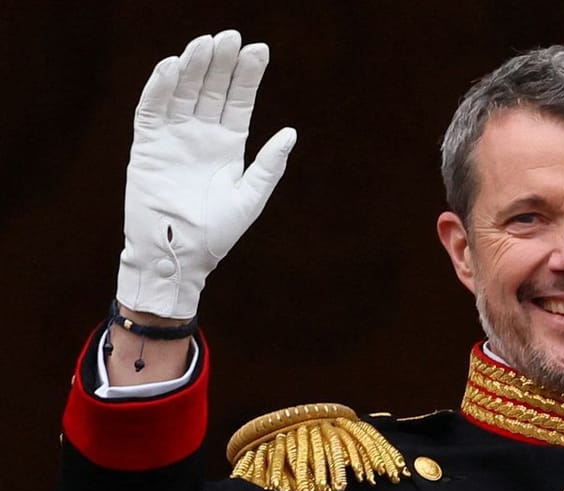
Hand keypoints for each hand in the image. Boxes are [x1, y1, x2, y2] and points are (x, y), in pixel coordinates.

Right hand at [117, 31, 296, 319]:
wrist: (178, 256)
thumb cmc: (217, 234)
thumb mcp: (249, 198)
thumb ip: (269, 166)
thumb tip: (291, 132)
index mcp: (228, 145)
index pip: (238, 100)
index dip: (248, 76)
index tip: (260, 49)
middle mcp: (201, 135)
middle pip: (211, 89)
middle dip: (221, 63)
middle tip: (231, 36)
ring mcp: (173, 137)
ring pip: (182, 92)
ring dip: (192, 67)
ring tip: (205, 43)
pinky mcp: (147, 145)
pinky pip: (151, 110)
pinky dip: (159, 88)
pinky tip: (172, 66)